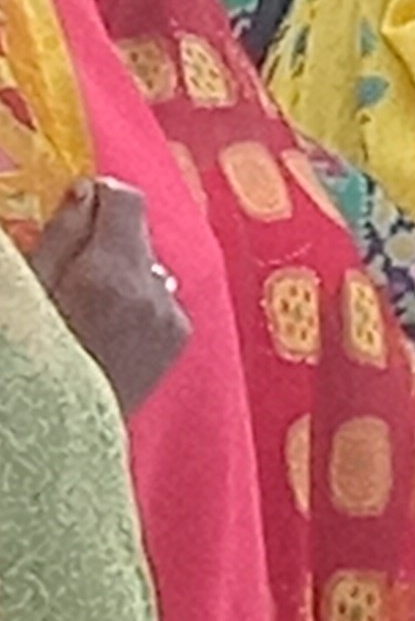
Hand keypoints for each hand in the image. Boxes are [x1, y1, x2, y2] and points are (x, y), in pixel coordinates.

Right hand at [29, 176, 187, 411]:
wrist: (63, 430)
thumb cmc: (33, 357)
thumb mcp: (29, 289)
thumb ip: (61, 236)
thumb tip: (87, 190)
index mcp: (112, 276)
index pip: (127, 201)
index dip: (99, 196)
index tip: (75, 206)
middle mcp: (154, 293)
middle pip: (140, 232)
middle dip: (106, 236)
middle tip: (69, 265)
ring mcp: (172, 318)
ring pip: (149, 266)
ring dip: (122, 269)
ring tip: (85, 304)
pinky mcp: (179, 338)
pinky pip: (159, 297)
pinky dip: (137, 299)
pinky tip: (107, 327)